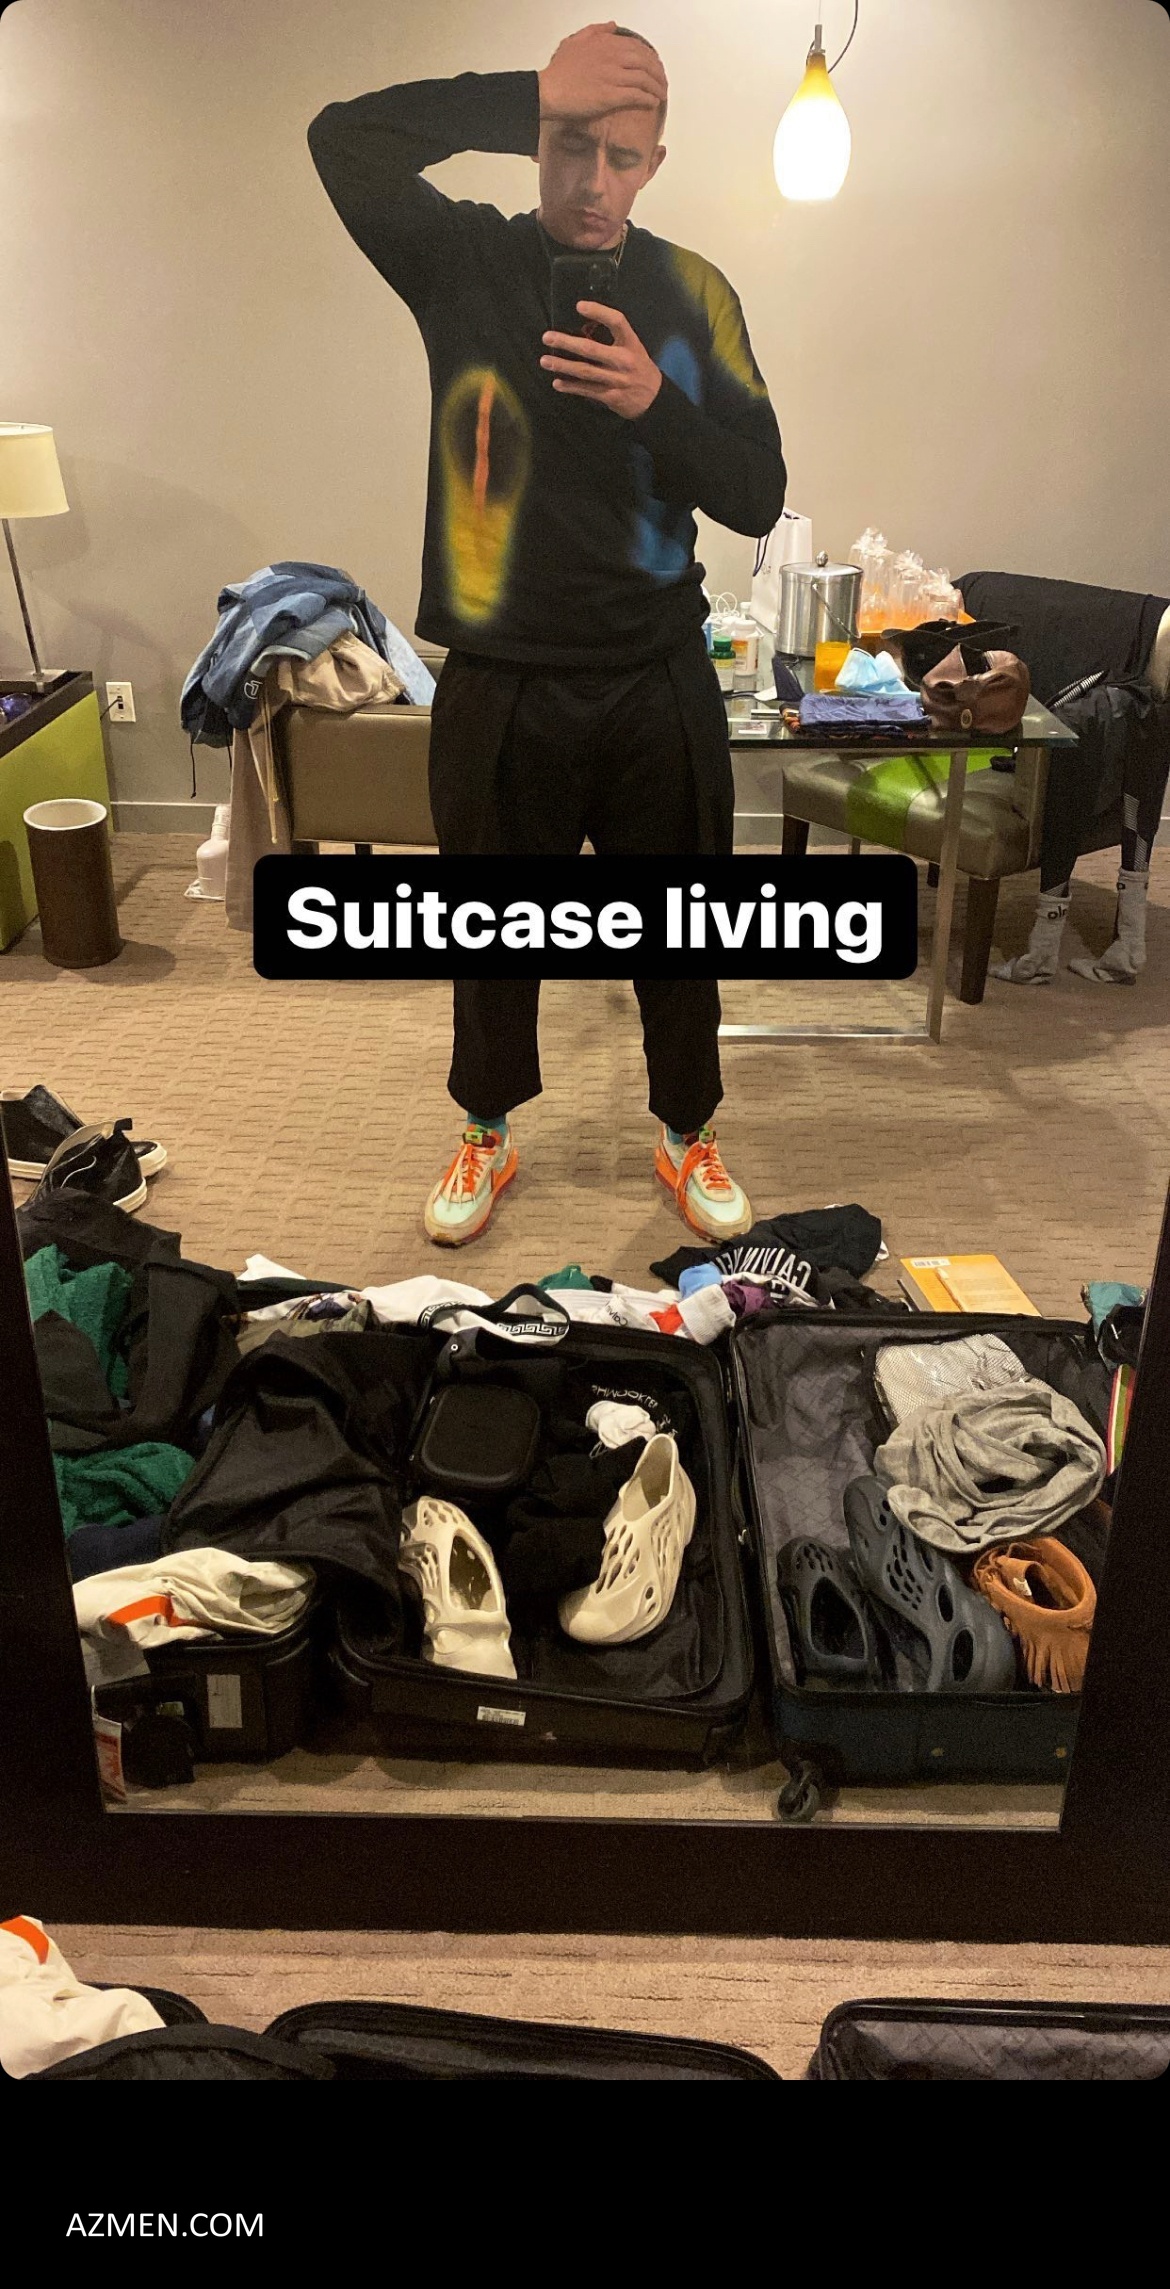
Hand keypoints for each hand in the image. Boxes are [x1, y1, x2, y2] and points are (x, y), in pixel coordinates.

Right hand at [538, 22, 667, 121]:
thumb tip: (613, 26)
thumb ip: (596, 31)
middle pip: (645, 62)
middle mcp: (613, 57)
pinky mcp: (611, 95)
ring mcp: (613, 76)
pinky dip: (648, 99)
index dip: (650, 58)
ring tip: (661, 95)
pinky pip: (637, 95)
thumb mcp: (575, 41)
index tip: (654, 67)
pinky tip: (652, 103)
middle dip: (658, 73)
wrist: (548, 90)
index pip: (637, 47)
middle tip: (662, 83)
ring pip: (644, 79)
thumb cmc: (559, 70)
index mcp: (606, 43)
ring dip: (656, 88)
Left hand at [541, 303, 662, 418]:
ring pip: (585, 372)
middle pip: (591, 349)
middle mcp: (623, 360)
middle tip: (547, 337)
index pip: (617, 321)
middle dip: (567, 343)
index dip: (598, 312)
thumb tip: (583, 330)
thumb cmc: (639, 368)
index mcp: (631, 343)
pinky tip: (557, 383)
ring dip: (563, 366)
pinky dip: (571, 387)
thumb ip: (613, 340)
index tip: (579, 306)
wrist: (655, 399)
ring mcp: (616, 380)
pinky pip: (586, 390)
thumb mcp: (634, 348)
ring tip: (545, 361)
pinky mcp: (610, 396)